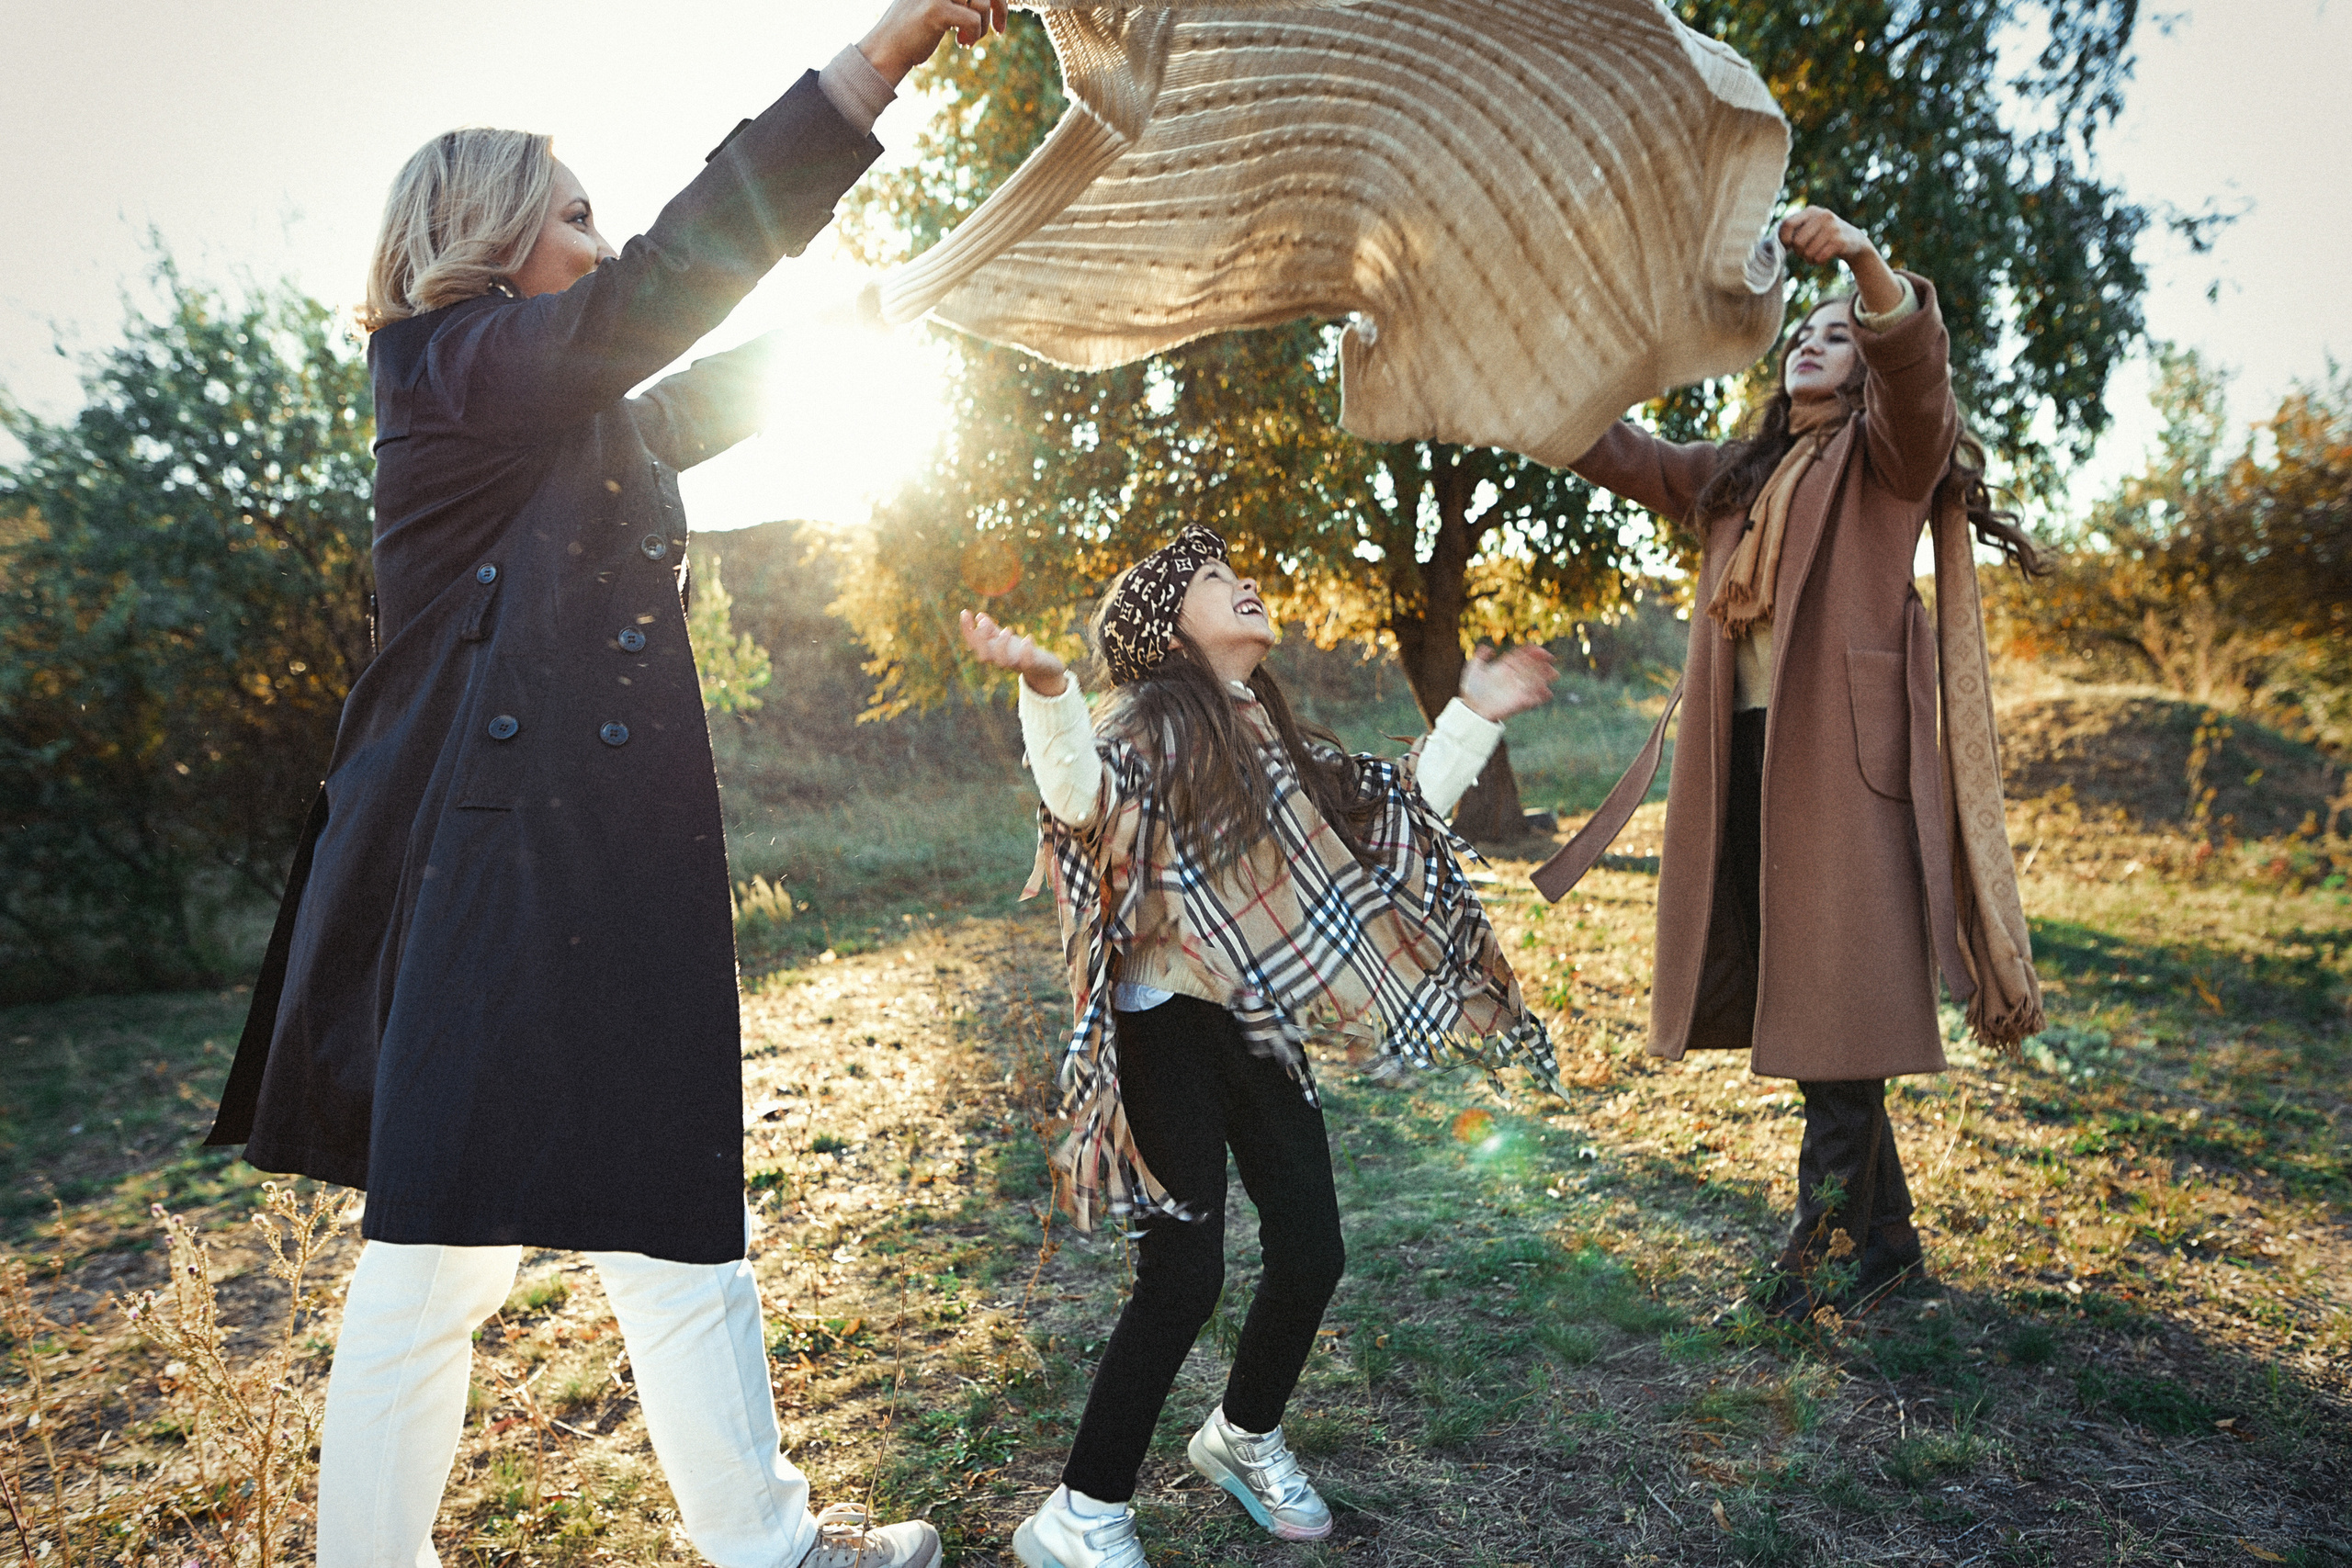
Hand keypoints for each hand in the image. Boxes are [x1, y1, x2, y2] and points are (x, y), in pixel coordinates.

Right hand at [859, 0, 1008, 84]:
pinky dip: (974, 35)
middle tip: (998, 31)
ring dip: (981, 27)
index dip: (997, 0)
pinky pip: (972, 20)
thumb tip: (991, 2)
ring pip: (980, 3)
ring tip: (965, 40)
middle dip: (999, 8)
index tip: (998, 21)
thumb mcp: (940, 7)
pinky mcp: (936, 9)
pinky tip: (961, 43)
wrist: (887, 50)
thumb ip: (960, 0)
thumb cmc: (915, 32)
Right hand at [959, 609, 1067, 695]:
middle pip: (984, 656)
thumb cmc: (1020, 652)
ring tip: (1007, 629)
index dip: (967, 630)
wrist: (1043, 668)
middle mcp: (1001, 659)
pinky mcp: (1032, 665)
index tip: (964, 612)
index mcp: (992, 651)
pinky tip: (1028, 637)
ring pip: (1002, 662)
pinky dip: (1026, 650)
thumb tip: (979, 616)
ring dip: (1002, 645)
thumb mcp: (1004, 639)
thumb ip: (992, 630)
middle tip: (985, 622)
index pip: (974, 643)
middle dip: (981, 639)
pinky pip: (1027, 662)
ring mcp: (1016, 663)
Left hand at [1459, 644, 1557, 722]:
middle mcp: (1513, 677)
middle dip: (1541, 663)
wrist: (1471, 709)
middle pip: (1530, 668)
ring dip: (1545, 678)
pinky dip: (1540, 697)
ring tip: (1554, 674)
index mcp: (1504, 667)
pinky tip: (1547, 693)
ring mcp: (1516, 689)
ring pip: (1534, 682)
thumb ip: (1480, 655)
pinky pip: (1532, 699)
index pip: (1521, 657)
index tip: (1537, 649)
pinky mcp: (1518, 703)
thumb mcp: (1473, 668)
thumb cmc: (1471, 689)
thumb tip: (1489, 648)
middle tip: (1550, 659)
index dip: (1530, 652)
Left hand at [1777, 205, 1875, 266]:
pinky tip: (1823, 257)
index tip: (1788, 246)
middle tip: (1806, 252)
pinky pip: (1819, 258)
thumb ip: (1794, 230)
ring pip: (1808, 252)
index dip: (1784, 239)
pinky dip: (1818, 262)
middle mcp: (1823, 215)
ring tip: (1816, 254)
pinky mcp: (1840, 241)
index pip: (1787, 224)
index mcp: (1811, 211)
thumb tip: (1775, 243)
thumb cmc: (1824, 236)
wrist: (1854, 240)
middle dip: (1799, 252)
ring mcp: (1833, 227)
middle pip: (1797, 242)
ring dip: (1809, 259)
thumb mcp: (1810, 226)